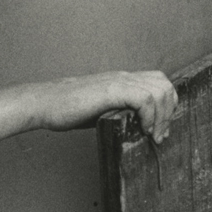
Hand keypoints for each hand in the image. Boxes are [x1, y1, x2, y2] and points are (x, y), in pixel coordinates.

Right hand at [36, 70, 177, 142]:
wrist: (43, 103)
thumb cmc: (66, 109)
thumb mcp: (100, 108)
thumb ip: (119, 110)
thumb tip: (138, 126)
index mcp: (120, 80)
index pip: (158, 83)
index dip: (166, 106)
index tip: (158, 129)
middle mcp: (122, 77)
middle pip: (164, 84)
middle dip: (168, 111)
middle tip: (158, 133)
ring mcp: (116, 82)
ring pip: (159, 90)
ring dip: (161, 116)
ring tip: (151, 134)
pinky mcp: (110, 90)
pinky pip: (144, 98)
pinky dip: (149, 116)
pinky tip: (140, 129)